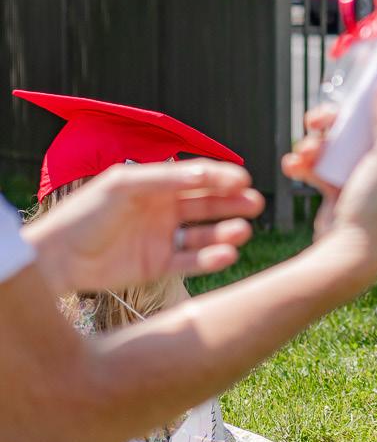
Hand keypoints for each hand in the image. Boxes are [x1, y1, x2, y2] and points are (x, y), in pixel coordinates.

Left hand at [22, 161, 262, 294]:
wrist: (57, 258)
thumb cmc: (86, 214)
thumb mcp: (125, 186)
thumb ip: (167, 178)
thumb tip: (208, 174)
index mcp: (156, 185)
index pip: (198, 178)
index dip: (222, 177)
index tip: (244, 180)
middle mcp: (164, 210)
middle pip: (208, 204)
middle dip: (233, 203)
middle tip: (255, 204)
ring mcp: (163, 239)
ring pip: (204, 234)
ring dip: (226, 232)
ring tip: (243, 232)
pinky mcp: (159, 266)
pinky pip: (192, 262)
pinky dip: (210, 259)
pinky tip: (226, 255)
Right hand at [281, 81, 376, 282]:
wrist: (351, 252)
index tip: (359, 72)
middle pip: (358, 119)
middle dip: (333, 117)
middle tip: (317, 120)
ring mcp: (360, 171)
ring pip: (333, 140)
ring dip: (313, 142)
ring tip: (305, 153)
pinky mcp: (337, 186)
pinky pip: (317, 164)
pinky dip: (303, 163)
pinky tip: (295, 167)